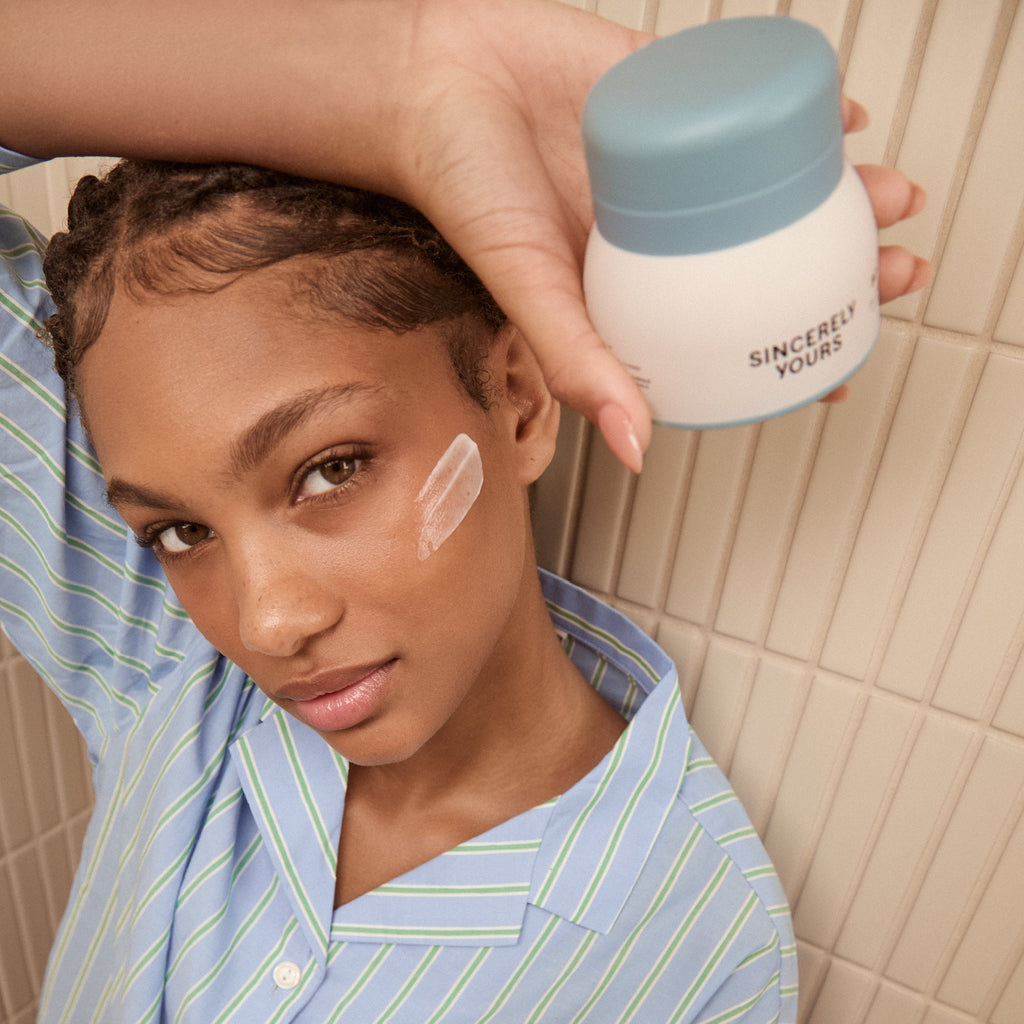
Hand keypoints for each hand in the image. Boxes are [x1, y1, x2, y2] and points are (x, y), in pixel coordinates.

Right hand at [393, 9, 931, 467]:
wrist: (432, 84)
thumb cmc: (462, 190)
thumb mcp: (526, 287)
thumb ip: (576, 364)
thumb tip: (636, 448)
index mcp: (632, 286)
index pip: (724, 328)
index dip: (786, 351)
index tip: (840, 364)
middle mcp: (662, 229)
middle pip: (769, 253)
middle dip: (840, 266)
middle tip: (894, 272)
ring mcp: (675, 162)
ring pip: (774, 181)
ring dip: (840, 192)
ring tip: (887, 197)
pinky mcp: (673, 94)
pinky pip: (749, 103)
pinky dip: (802, 111)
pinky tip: (841, 120)